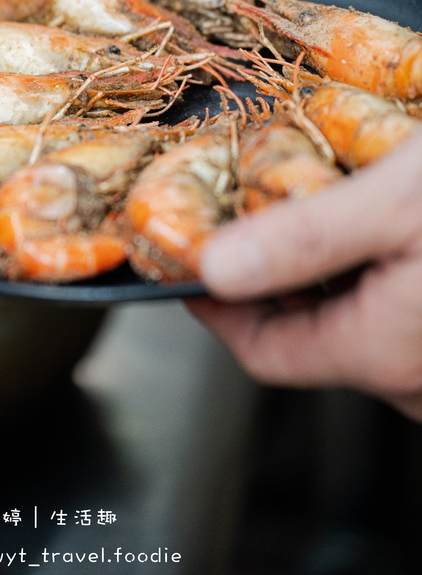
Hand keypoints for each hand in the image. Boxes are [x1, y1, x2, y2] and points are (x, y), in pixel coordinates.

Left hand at [186, 130, 421, 420]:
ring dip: (316, 273)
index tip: (184, 271)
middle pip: (306, 336)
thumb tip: (213, 267)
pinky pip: (389, 309)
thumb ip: (304, 240)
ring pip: (349, 321)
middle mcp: (414, 377)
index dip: (215, 311)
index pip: (266, 353)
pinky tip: (358, 225)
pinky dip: (361, 271)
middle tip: (237, 225)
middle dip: (265, 281)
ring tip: (294, 213)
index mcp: (383, 354)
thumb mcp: (391, 204)